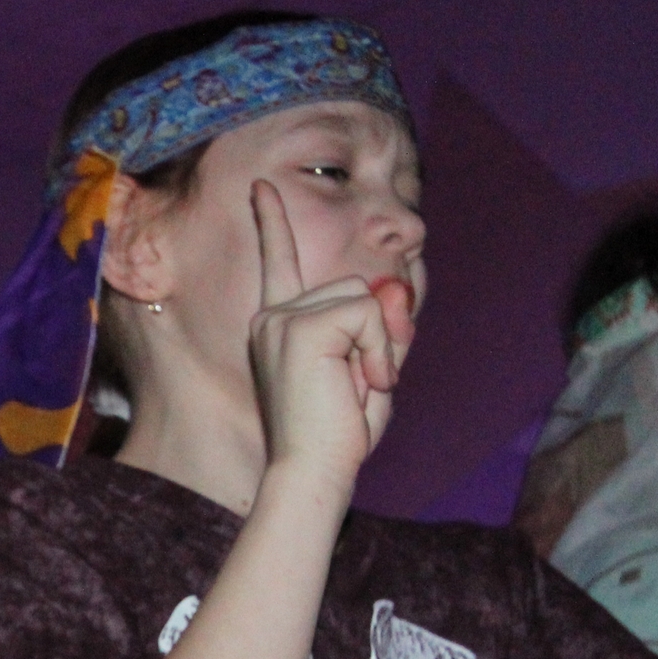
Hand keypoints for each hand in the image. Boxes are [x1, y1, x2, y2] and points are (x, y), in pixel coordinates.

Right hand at [249, 181, 415, 494]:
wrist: (314, 471)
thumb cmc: (338, 434)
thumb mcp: (371, 370)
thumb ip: (384, 327)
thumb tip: (396, 283)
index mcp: (278, 326)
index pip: (277, 263)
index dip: (271, 224)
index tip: (260, 187)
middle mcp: (272, 318)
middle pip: (352, 286)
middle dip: (378, 331)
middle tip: (364, 383)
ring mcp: (282, 320)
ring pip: (363, 297)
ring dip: (379, 343)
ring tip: (359, 386)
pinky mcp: (302, 327)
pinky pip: (367, 312)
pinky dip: (379, 349)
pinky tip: (361, 382)